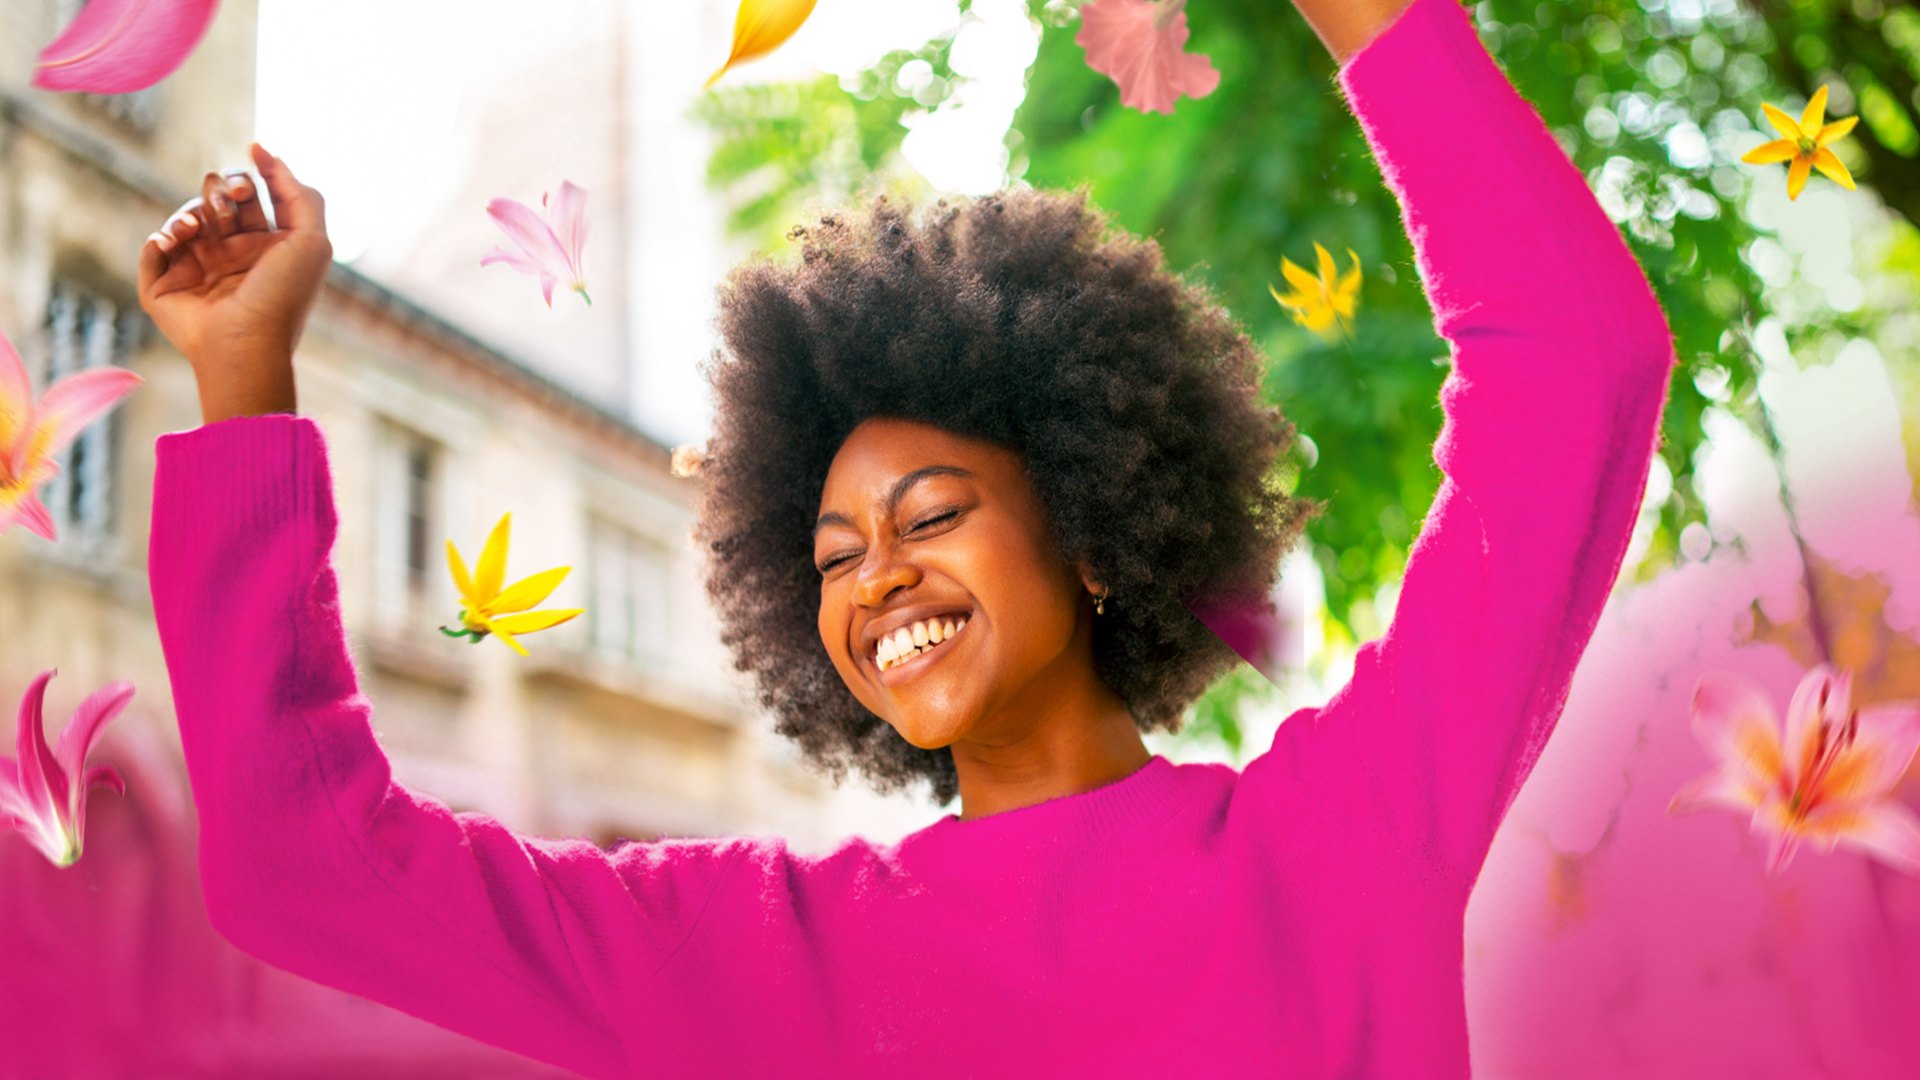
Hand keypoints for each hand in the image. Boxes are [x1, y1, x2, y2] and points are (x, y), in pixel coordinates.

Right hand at [138, 143, 332, 423]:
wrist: (247, 342)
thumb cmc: (283, 294)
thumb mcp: (312, 239)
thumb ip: (301, 193)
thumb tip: (267, 152)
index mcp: (266, 245)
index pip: (251, 195)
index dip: (250, 178)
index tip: (252, 167)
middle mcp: (232, 255)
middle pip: (216, 198)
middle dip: (221, 188)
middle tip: (230, 201)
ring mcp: (197, 268)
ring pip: (185, 216)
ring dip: (193, 211)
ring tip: (198, 228)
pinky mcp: (165, 283)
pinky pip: (154, 245)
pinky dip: (163, 237)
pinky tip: (175, 241)